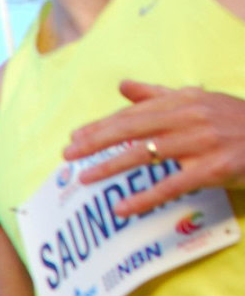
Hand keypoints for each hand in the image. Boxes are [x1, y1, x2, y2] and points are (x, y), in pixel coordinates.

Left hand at [66, 81, 244, 217]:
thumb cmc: (237, 122)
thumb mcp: (200, 102)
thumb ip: (160, 95)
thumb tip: (123, 85)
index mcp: (186, 100)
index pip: (134, 113)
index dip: (102, 126)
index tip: (74, 137)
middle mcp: (192, 117)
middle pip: (134, 129)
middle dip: (97, 142)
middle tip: (67, 155)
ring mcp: (203, 142)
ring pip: (147, 154)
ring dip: (111, 167)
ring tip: (84, 179)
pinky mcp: (214, 168)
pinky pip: (171, 185)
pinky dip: (144, 198)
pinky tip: (121, 210)